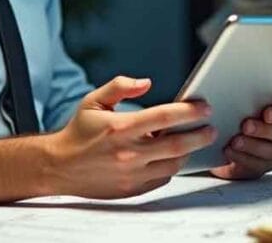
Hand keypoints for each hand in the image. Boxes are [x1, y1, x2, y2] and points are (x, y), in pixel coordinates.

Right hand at [46, 76, 216, 198]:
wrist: (60, 166)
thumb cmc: (79, 131)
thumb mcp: (94, 101)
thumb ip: (120, 86)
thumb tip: (146, 82)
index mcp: (121, 127)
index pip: (164, 117)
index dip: (189, 111)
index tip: (204, 107)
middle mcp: (128, 153)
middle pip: (177, 145)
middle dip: (200, 135)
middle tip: (211, 128)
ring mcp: (131, 174)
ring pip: (173, 165)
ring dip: (188, 152)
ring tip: (194, 141)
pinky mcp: (132, 189)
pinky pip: (161, 179)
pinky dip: (171, 168)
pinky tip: (172, 157)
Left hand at [209, 101, 271, 179]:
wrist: (223, 139)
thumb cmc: (236, 116)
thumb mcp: (241, 105)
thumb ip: (246, 101)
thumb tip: (235, 91)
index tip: (266, 114)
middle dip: (265, 130)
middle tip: (246, 126)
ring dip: (253, 146)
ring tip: (235, 140)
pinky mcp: (263, 168)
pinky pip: (257, 165)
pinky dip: (242, 158)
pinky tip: (229, 151)